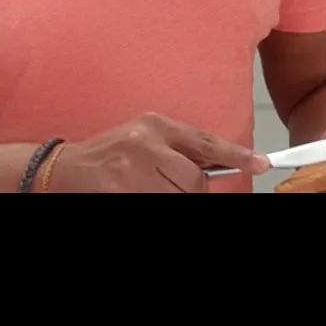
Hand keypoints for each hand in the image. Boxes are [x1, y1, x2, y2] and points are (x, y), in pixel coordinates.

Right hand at [45, 113, 269, 192]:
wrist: (65, 169)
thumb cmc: (109, 156)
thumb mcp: (143, 140)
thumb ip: (176, 149)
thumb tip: (217, 168)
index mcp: (154, 125)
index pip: (204, 142)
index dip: (236, 155)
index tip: (261, 163)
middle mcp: (145, 143)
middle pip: (194, 180)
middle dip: (191, 191)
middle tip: (170, 187)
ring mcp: (132, 170)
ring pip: (181, 196)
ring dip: (174, 198)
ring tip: (150, 188)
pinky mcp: (122, 191)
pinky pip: (159, 201)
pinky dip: (156, 199)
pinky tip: (140, 191)